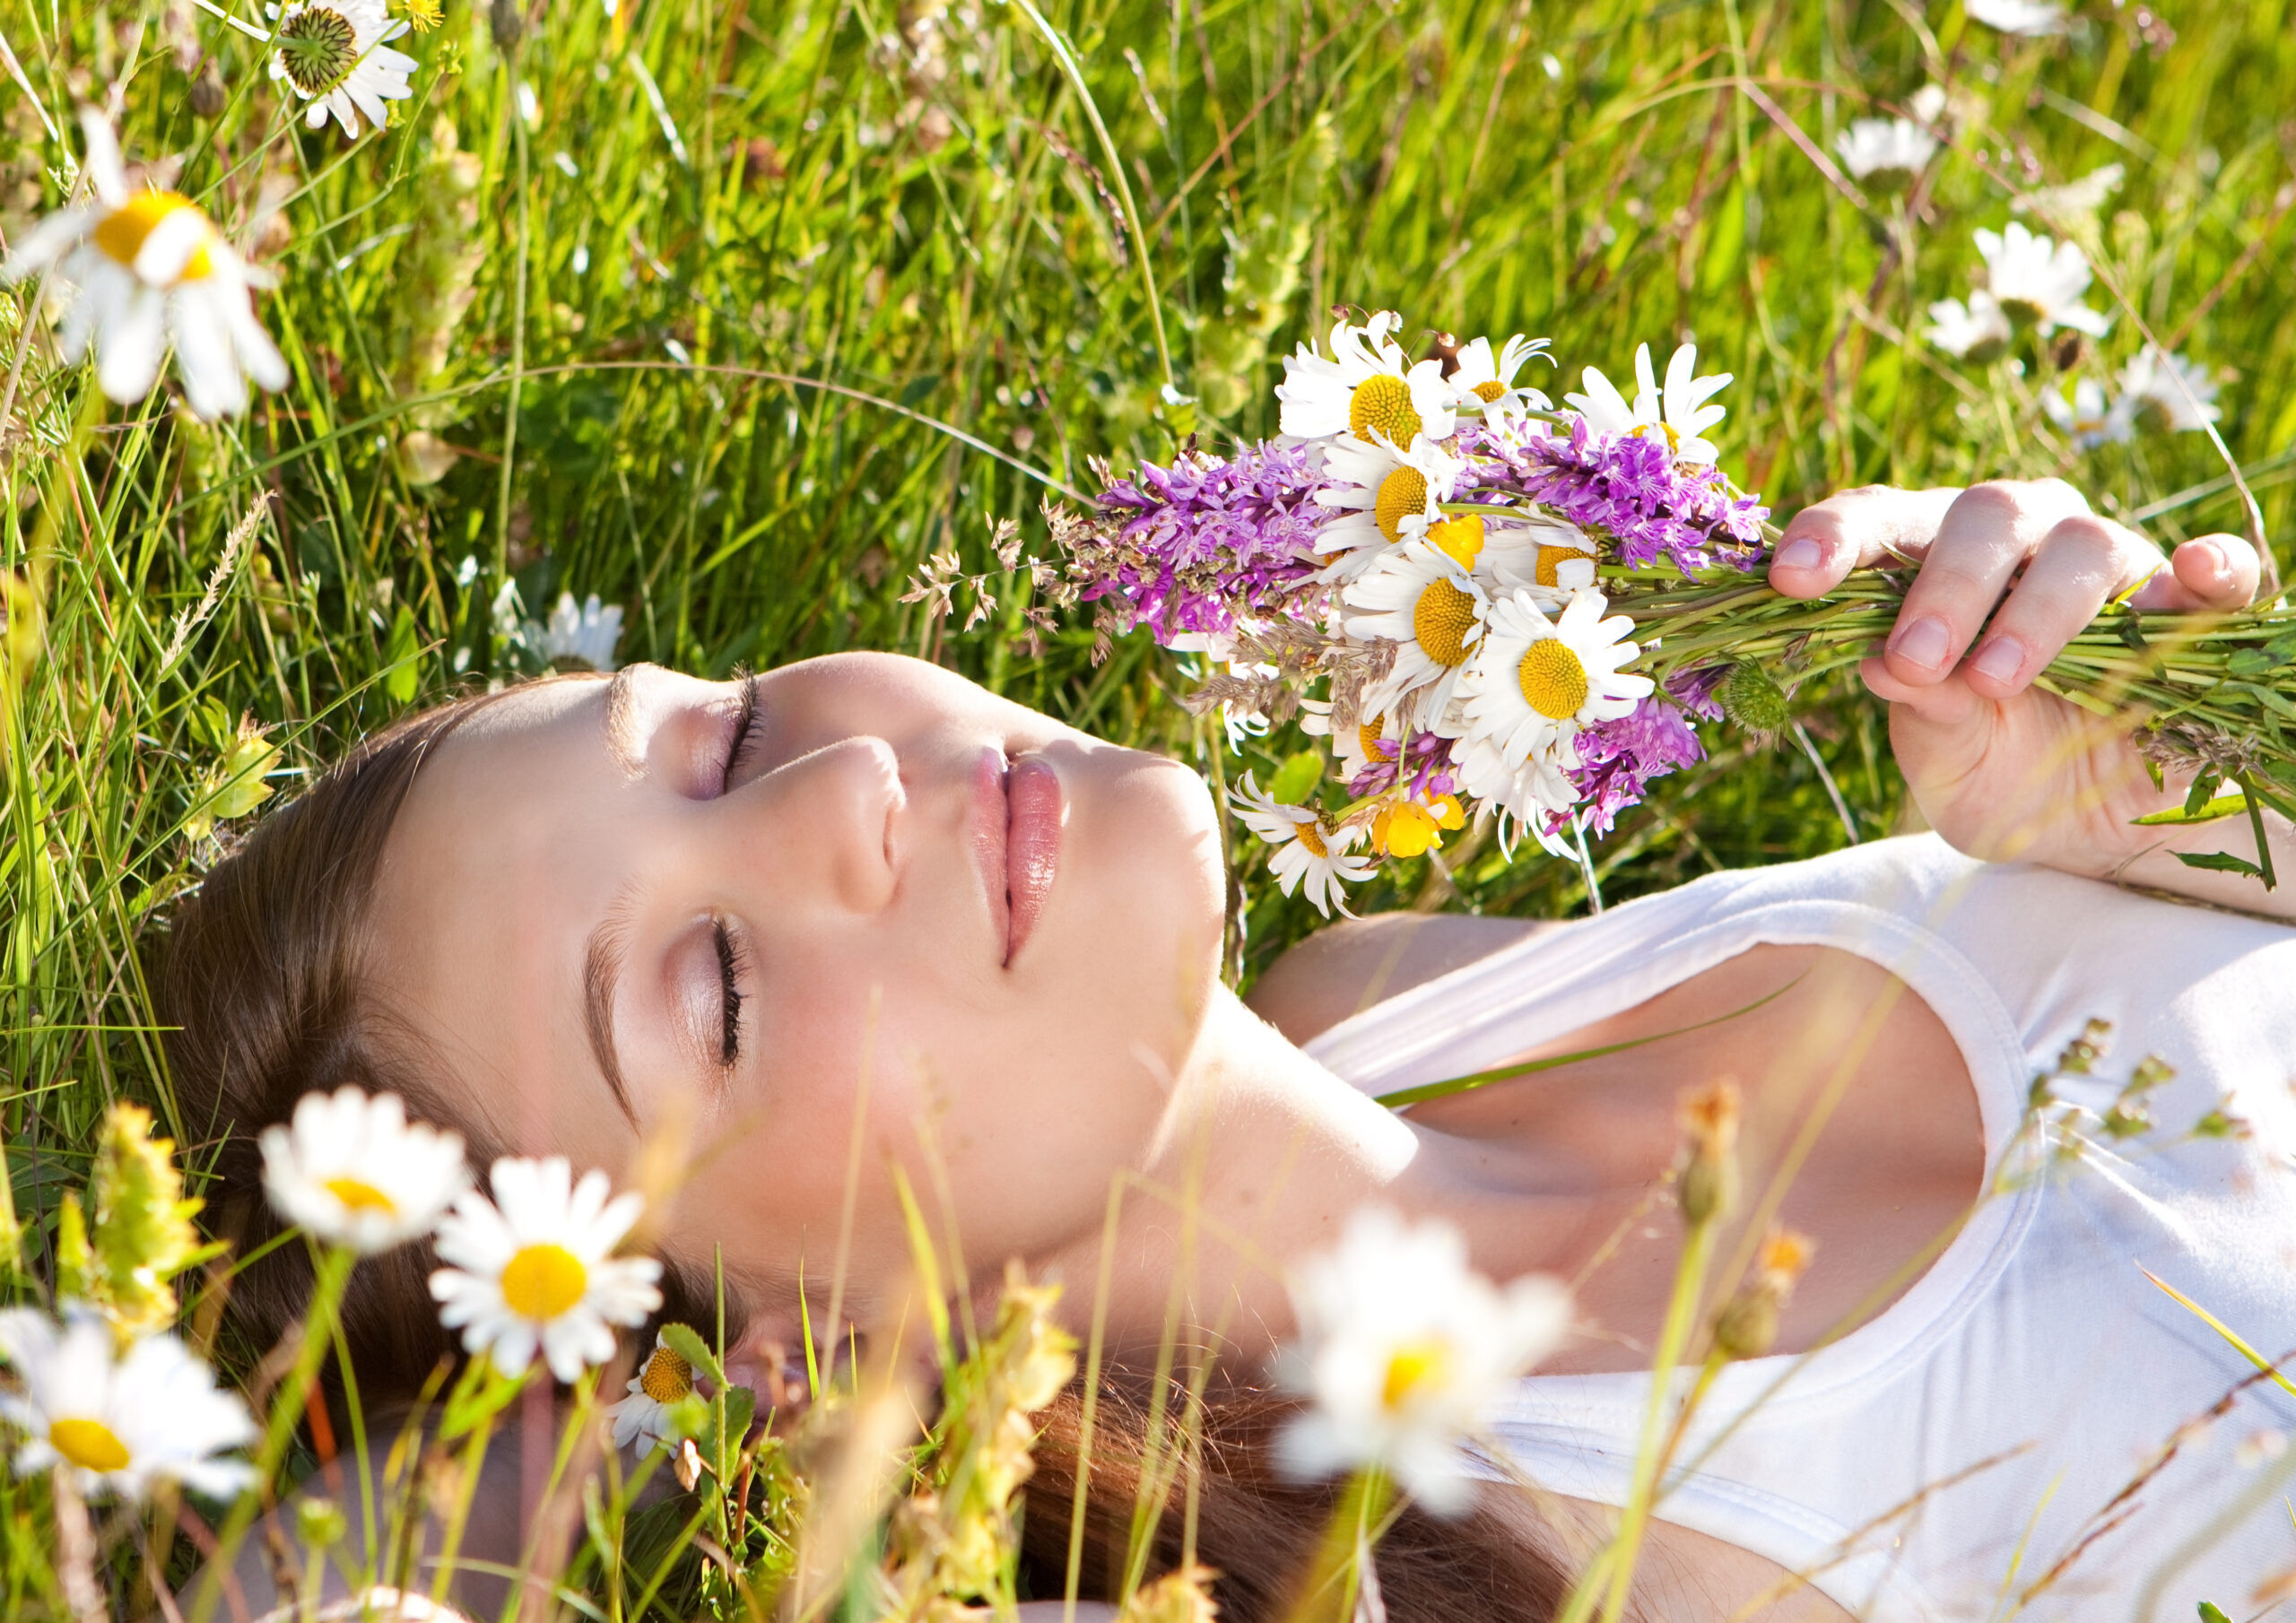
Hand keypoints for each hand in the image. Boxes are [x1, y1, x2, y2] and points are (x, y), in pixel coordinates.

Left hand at [1766, 481, 2258, 877]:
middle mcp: (2023, 543)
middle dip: (1943, 586)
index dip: (1834, 538)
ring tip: (1994, 679)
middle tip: (1914, 658)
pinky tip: (2194, 575)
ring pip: (2081, 543)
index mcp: (1936, 562)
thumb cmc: (1996, 767)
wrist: (2096, 824)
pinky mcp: (2195, 604)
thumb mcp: (1945, 755)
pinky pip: (2218, 571)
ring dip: (2034, 609)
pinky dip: (2211, 568)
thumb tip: (1882, 661)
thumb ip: (1921, 710)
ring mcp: (2112, 564)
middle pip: (1985, 515)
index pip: (1879, 520)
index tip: (1791, 581)